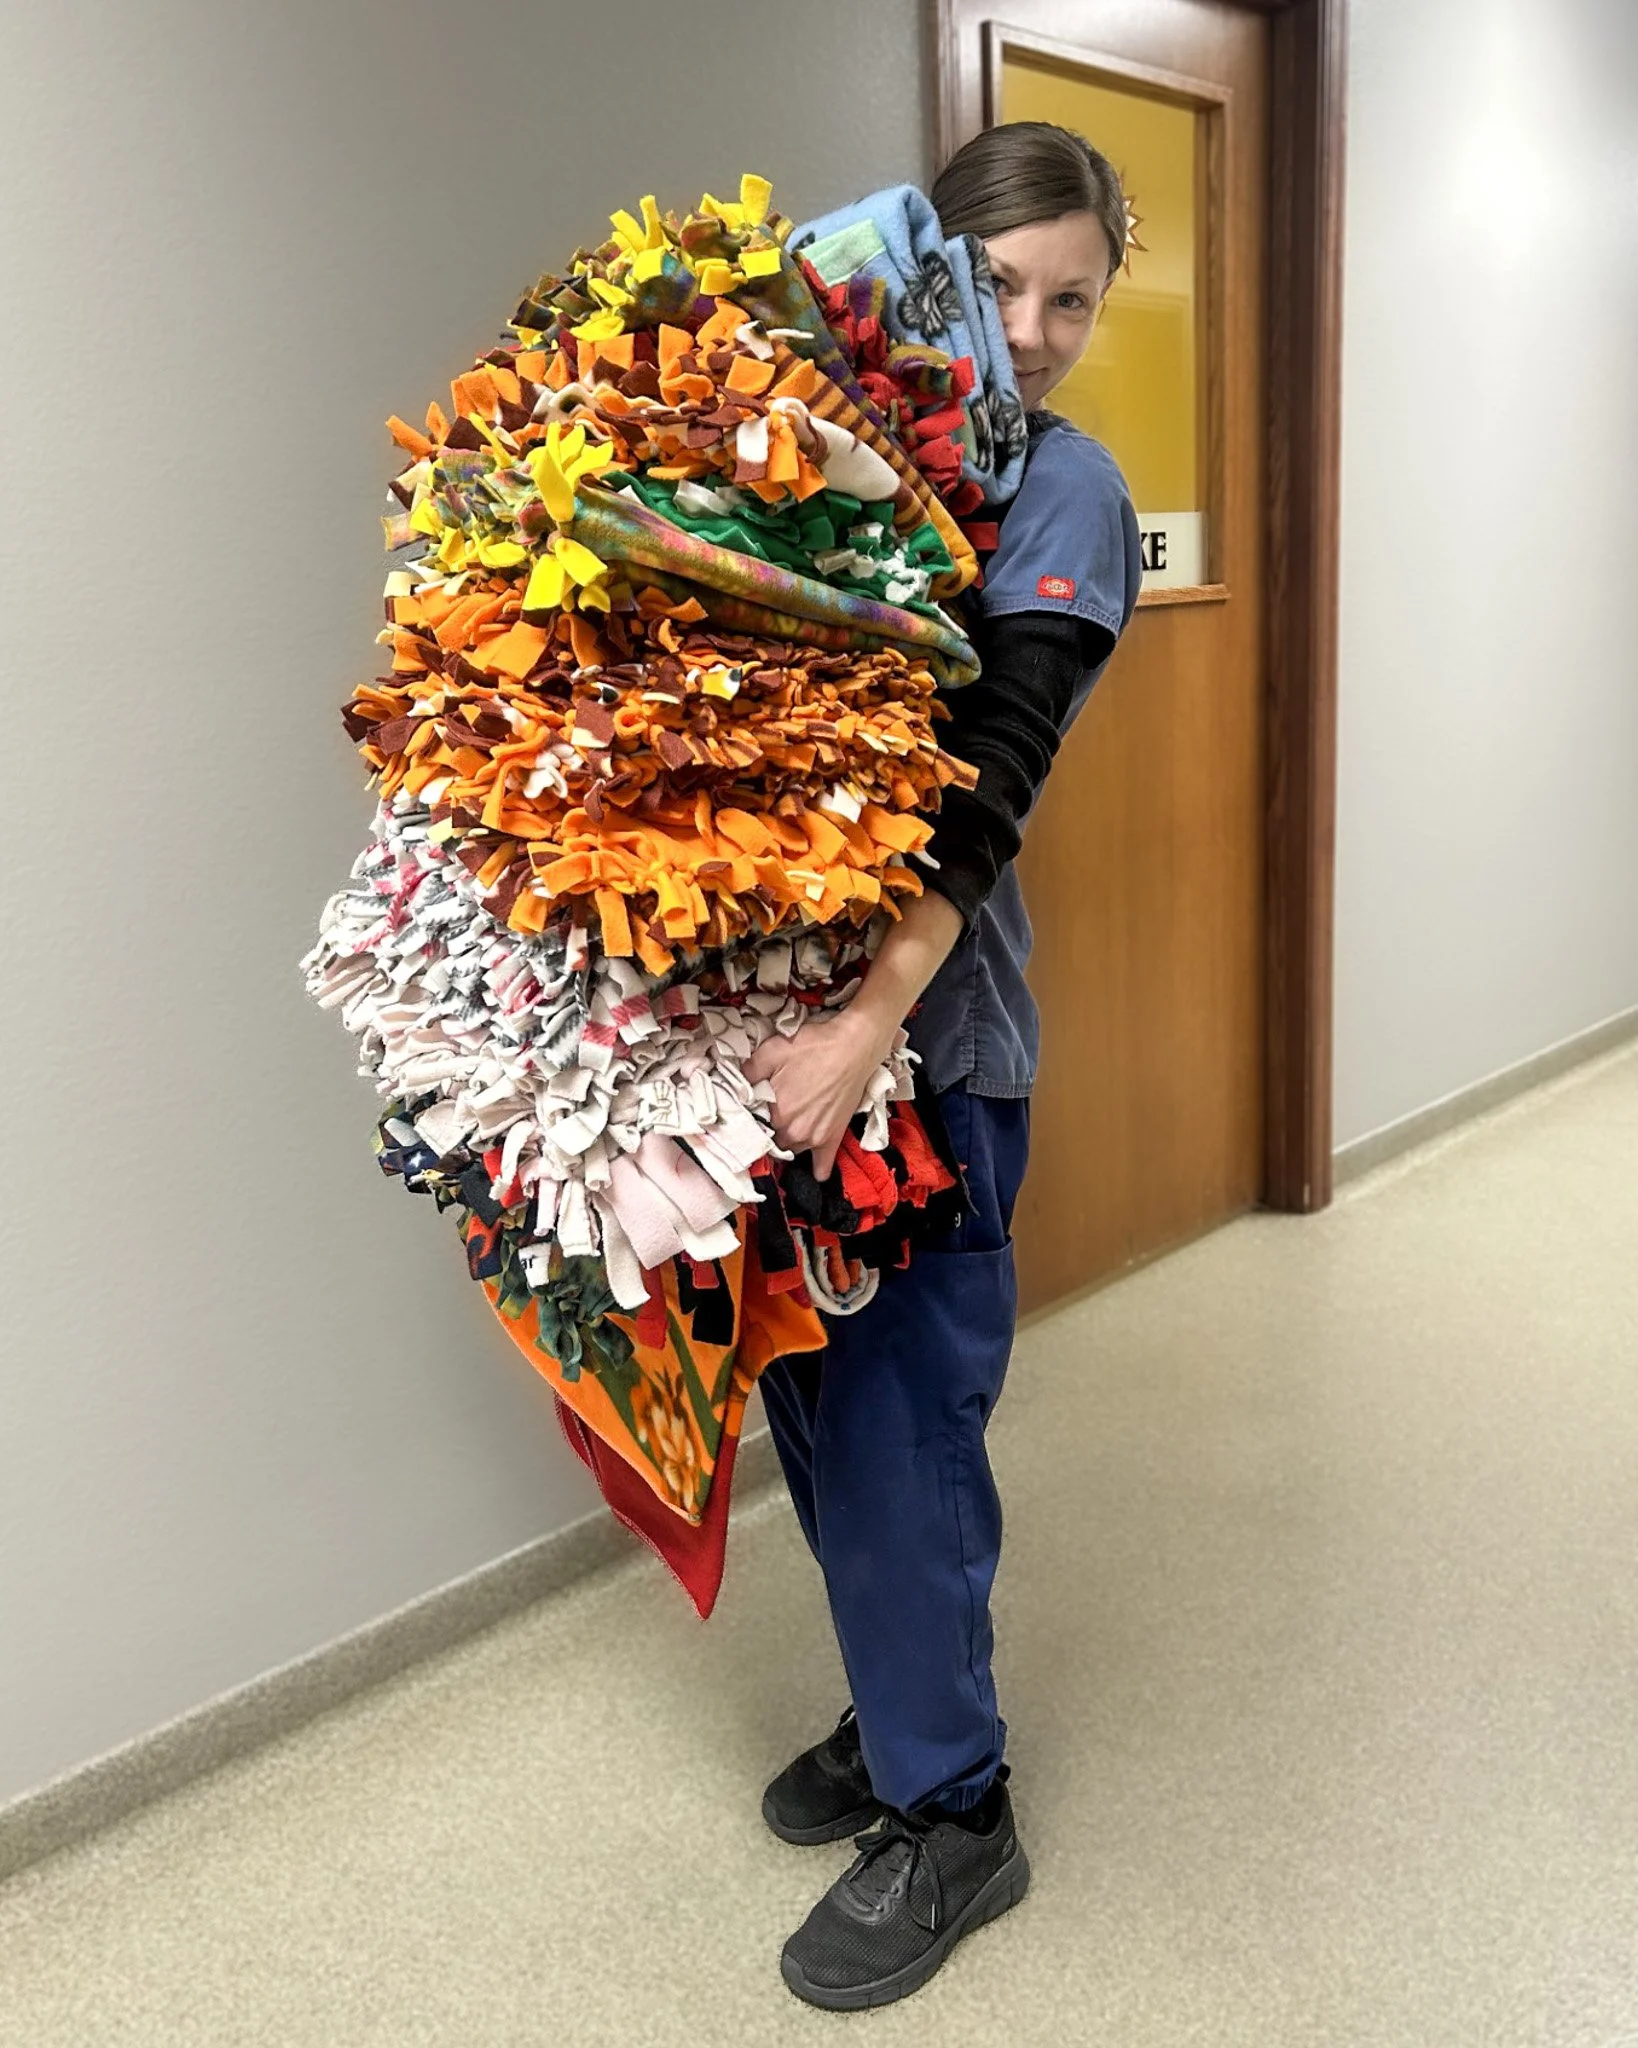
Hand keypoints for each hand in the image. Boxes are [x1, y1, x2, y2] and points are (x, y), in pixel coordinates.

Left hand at [744, 1005, 896, 1181]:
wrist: (853, 1046)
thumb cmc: (813, 1047)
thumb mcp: (772, 1050)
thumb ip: (750, 1070)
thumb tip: (738, 1081)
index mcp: (775, 1112)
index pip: (755, 1124)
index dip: (756, 1114)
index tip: (760, 1106)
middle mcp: (792, 1131)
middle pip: (772, 1138)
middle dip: (772, 1128)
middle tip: (777, 1112)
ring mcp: (814, 1138)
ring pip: (793, 1149)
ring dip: (790, 1142)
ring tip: (794, 1127)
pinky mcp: (833, 1138)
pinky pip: (823, 1166)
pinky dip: (817, 1169)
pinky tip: (814, 1170)